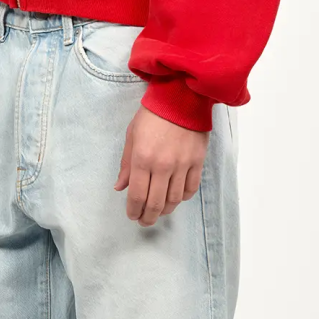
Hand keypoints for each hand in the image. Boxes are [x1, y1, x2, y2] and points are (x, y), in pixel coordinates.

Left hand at [116, 103, 207, 225]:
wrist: (181, 97)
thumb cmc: (152, 114)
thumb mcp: (132, 136)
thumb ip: (126, 164)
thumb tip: (120, 187)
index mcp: (143, 158)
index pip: (137, 195)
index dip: (134, 210)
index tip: (132, 216)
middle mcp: (163, 165)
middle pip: (156, 203)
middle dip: (148, 217)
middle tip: (144, 221)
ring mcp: (182, 164)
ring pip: (175, 199)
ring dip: (165, 210)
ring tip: (159, 212)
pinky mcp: (197, 161)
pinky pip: (191, 188)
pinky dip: (183, 198)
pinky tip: (176, 198)